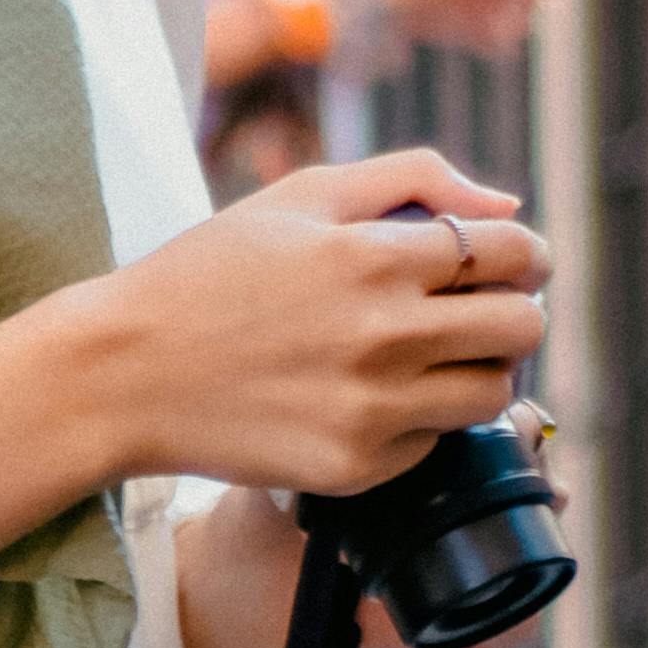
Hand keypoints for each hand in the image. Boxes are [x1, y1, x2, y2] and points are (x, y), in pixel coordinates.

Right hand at [0, 151, 548, 581]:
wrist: (122, 373)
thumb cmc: (209, 273)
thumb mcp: (300, 195)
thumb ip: (413, 179)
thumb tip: (507, 203)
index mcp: (377, 256)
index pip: (516, 253)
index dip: (526, 255)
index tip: (508, 264)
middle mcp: (386, 336)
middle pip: (524, 329)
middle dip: (513, 312)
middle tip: (474, 312)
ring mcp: (373, 410)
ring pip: (493, 395)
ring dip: (477, 372)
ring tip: (428, 359)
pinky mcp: (354, 468)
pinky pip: (433, 444)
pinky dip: (418, 422)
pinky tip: (367, 399)